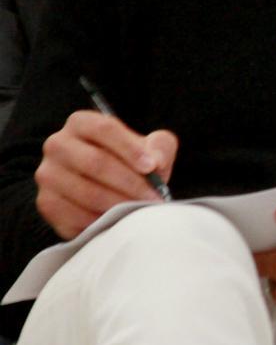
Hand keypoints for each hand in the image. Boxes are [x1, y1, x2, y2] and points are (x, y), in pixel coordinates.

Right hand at [34, 110, 177, 239]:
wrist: (106, 188)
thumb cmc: (131, 162)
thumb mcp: (150, 147)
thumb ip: (159, 147)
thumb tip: (156, 161)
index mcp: (81, 123)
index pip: (105, 129)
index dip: (130, 148)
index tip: (151, 167)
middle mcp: (57, 144)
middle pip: (96, 162)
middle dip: (130, 182)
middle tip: (154, 197)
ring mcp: (48, 174)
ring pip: (87, 192)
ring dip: (120, 204)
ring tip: (142, 209)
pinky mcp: (46, 203)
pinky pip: (76, 215)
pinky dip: (102, 221)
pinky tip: (120, 220)